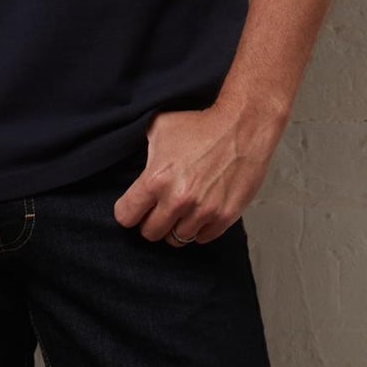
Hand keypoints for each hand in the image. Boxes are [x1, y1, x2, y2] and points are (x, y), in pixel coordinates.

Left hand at [112, 105, 278, 245]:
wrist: (241, 127)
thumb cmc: (200, 126)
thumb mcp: (160, 128)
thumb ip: (142, 151)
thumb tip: (130, 162)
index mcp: (156, 179)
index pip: (126, 216)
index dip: (128, 211)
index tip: (134, 207)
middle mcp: (177, 200)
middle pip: (150, 233)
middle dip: (151, 221)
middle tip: (158, 209)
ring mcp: (202, 212)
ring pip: (176, 239)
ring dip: (176, 226)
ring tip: (181, 209)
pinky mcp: (224, 217)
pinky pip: (202, 238)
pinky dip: (199, 228)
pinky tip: (199, 211)